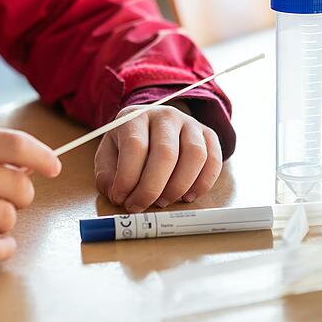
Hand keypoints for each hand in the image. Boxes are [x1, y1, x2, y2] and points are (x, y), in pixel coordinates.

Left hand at [94, 104, 222, 212]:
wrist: (153, 126)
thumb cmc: (129, 145)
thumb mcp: (109, 154)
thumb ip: (106, 175)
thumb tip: (117, 195)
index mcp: (135, 117)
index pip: (135, 146)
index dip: (128, 177)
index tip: (120, 198)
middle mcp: (165, 116)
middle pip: (166, 153)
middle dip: (151, 188)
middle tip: (140, 206)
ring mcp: (190, 124)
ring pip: (195, 156)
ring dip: (178, 187)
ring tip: (163, 201)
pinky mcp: (208, 135)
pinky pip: (214, 160)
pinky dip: (203, 184)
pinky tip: (186, 196)